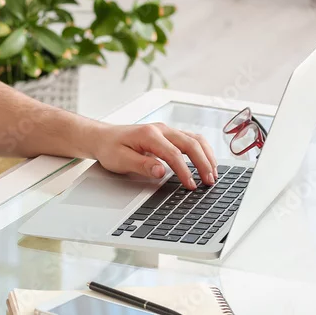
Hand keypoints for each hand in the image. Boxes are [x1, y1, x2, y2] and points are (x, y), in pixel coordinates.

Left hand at [89, 122, 217, 188]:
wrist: (102, 137)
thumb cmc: (110, 148)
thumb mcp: (120, 160)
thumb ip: (141, 165)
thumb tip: (161, 171)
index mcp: (148, 135)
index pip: (173, 154)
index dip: (185, 171)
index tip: (191, 186)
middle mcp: (160, 129)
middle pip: (190, 143)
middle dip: (203, 162)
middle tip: (209, 181)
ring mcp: (165, 130)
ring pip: (194, 139)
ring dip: (206, 155)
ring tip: (213, 174)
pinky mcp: (168, 135)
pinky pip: (191, 139)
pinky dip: (202, 151)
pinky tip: (206, 162)